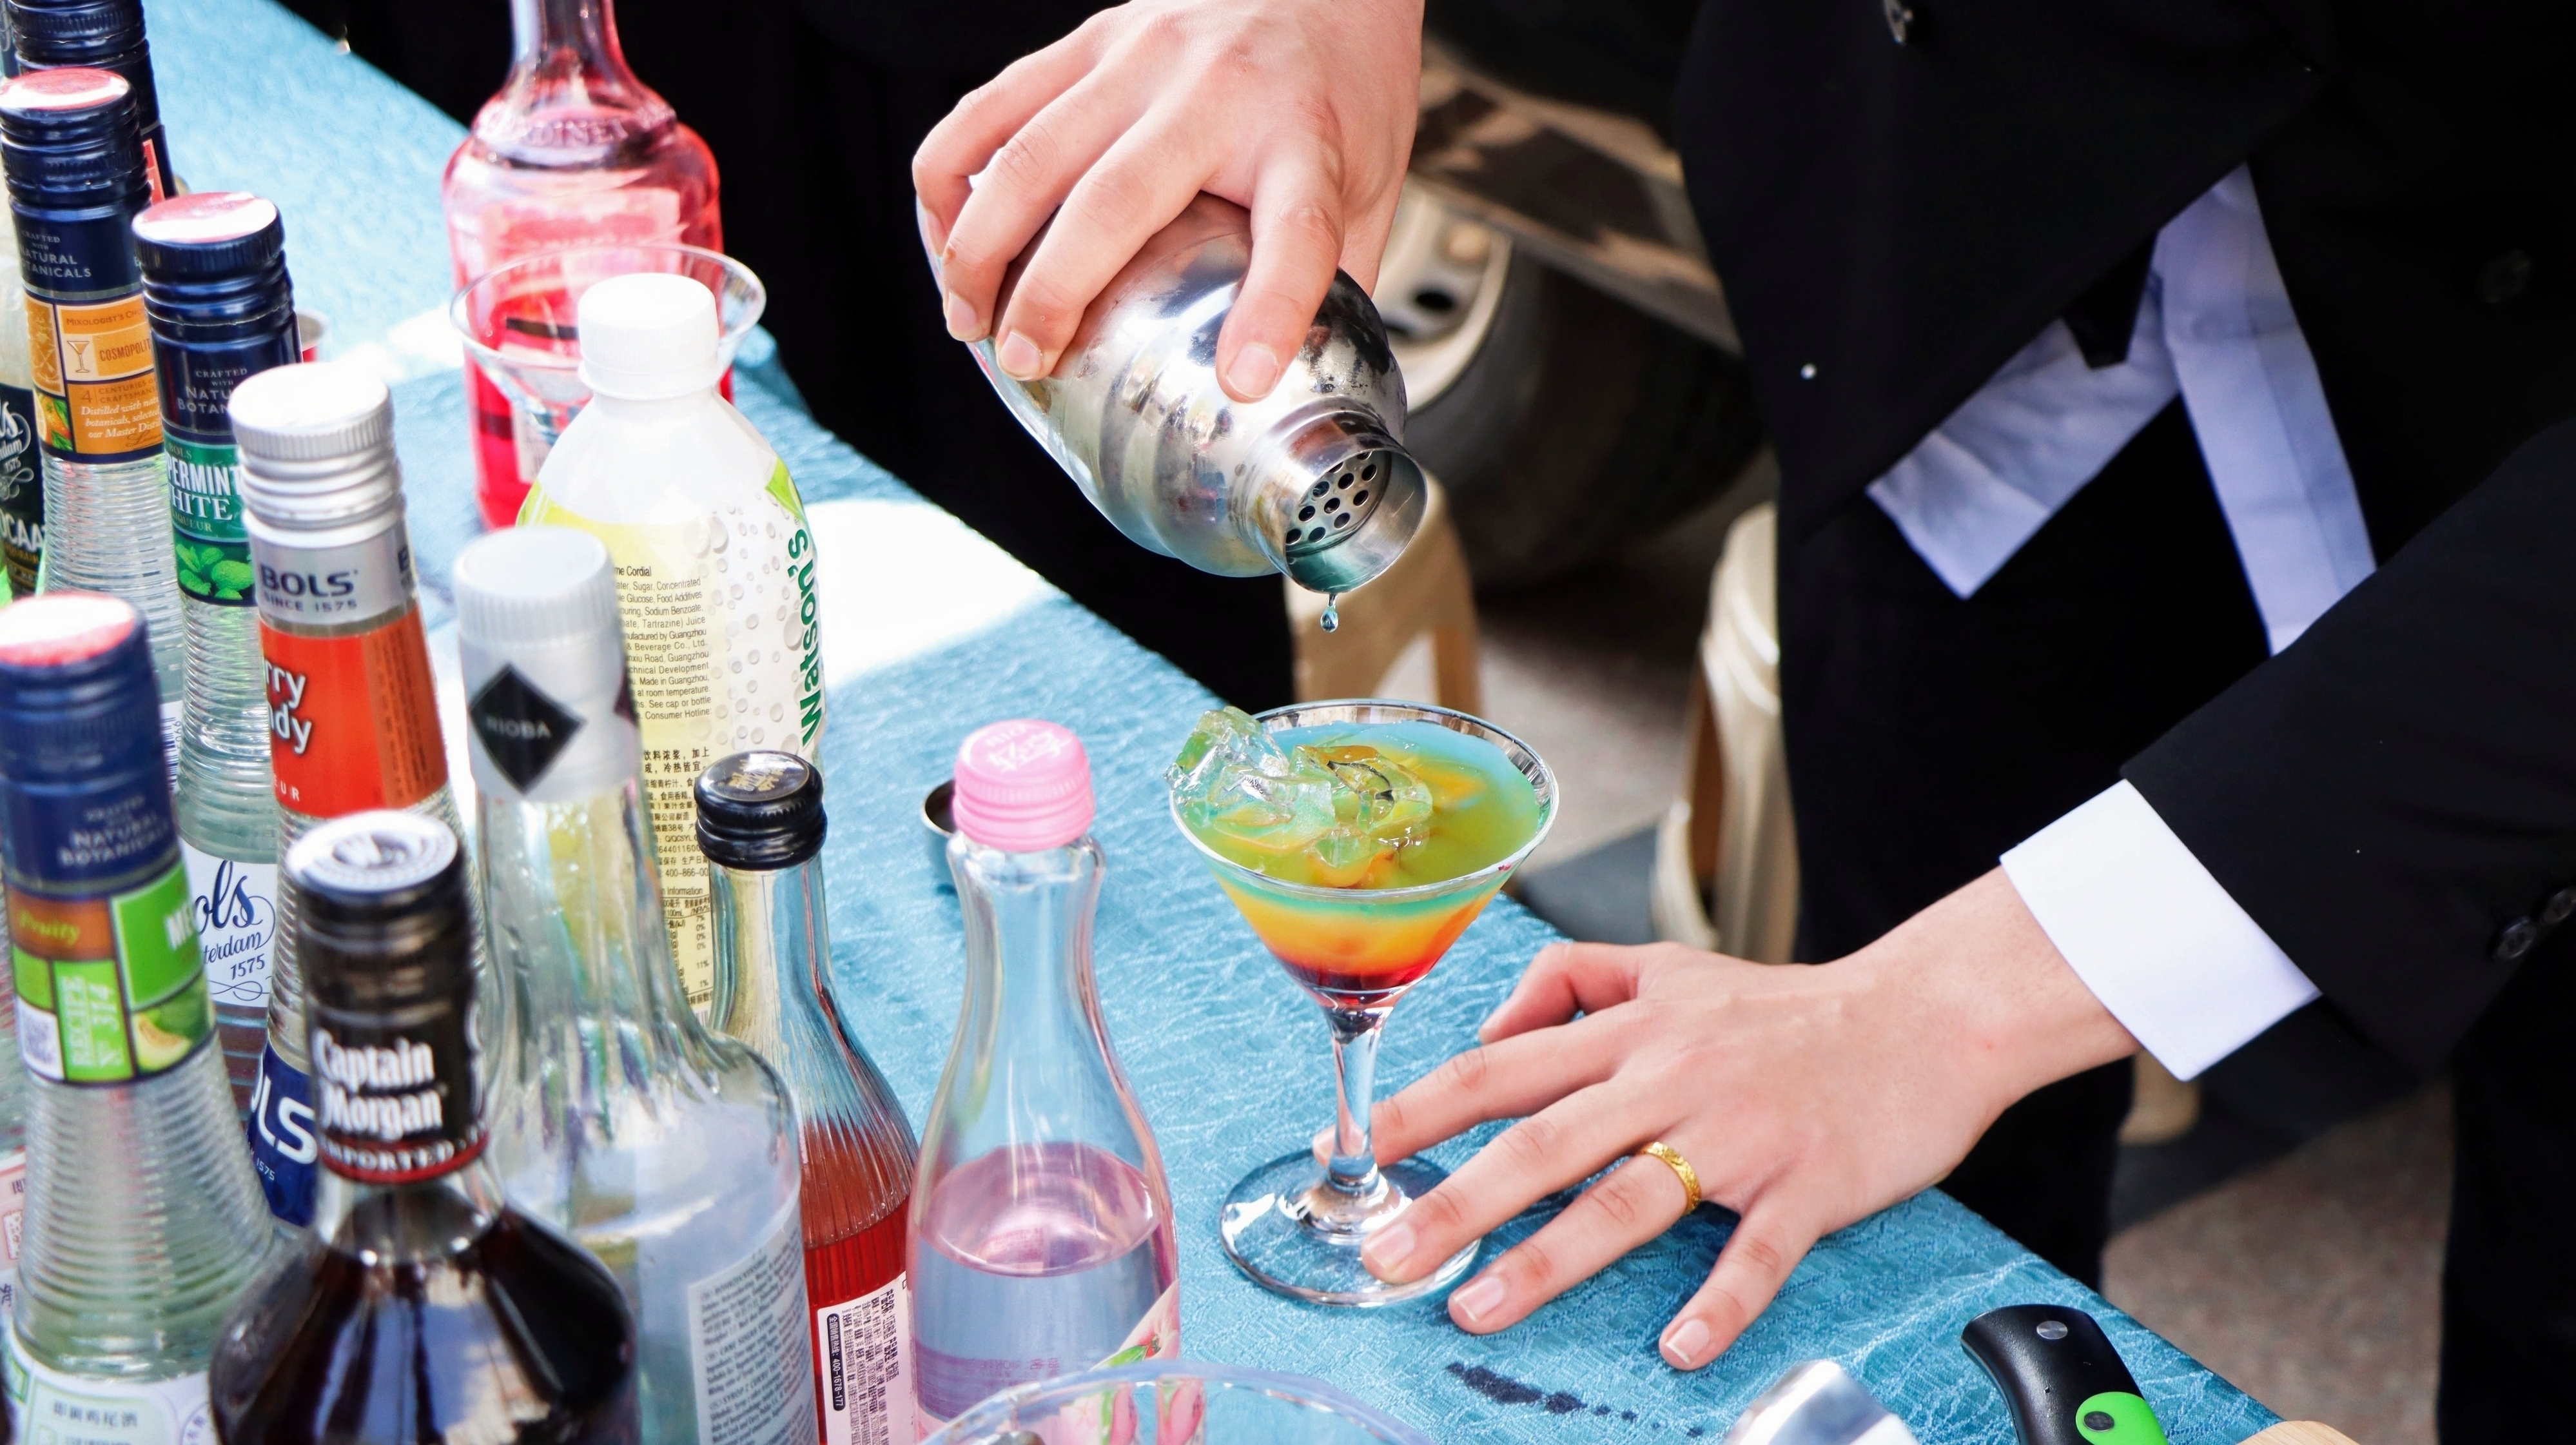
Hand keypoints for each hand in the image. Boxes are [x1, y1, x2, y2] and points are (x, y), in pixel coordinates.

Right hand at [914, 0, 1423, 400]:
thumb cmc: (1343, 95)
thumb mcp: (1368, 192)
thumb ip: (1331, 288)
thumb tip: (1288, 390)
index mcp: (1306, 141)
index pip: (1297, 231)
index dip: (1269, 312)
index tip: (1240, 378)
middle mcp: (1218, 93)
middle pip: (1116, 201)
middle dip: (1051, 293)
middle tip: (1024, 360)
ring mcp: (1143, 58)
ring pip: (1032, 154)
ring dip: (981, 246)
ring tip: (966, 317)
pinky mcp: (1093, 39)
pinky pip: (994, 105)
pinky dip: (952, 172)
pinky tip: (945, 233)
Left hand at [1357, 869, 2137, 1366]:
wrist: (1927, 1015)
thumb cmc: (1789, 1007)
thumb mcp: (1669, 967)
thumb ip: (1574, 982)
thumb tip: (1490, 1025)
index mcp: (1632, 1032)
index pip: (1501, 1069)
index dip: (1422, 1110)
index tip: (1355, 1151)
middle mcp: (1671, 1077)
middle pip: (1542, 1141)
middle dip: (1455, 1203)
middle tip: (1388, 1254)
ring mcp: (1740, 1132)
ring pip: (1628, 1200)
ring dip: (1549, 1260)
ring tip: (1480, 1309)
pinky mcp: (1810, 1180)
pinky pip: (1758, 1251)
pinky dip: (1719, 1300)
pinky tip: (1680, 1344)